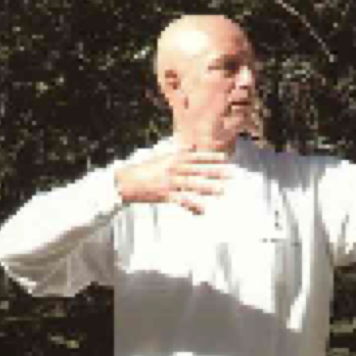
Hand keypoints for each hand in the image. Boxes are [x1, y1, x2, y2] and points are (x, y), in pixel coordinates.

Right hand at [115, 147, 231, 214]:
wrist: (125, 181)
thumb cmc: (143, 169)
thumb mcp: (161, 156)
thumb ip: (177, 152)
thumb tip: (191, 145)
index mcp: (172, 158)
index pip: (196, 156)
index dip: (211, 157)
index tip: (225, 157)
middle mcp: (173, 169)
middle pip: (198, 170)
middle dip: (215, 171)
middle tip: (231, 173)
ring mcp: (169, 182)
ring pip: (192, 184)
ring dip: (208, 187)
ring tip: (222, 190)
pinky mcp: (165, 195)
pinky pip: (181, 201)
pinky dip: (193, 205)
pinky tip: (203, 210)